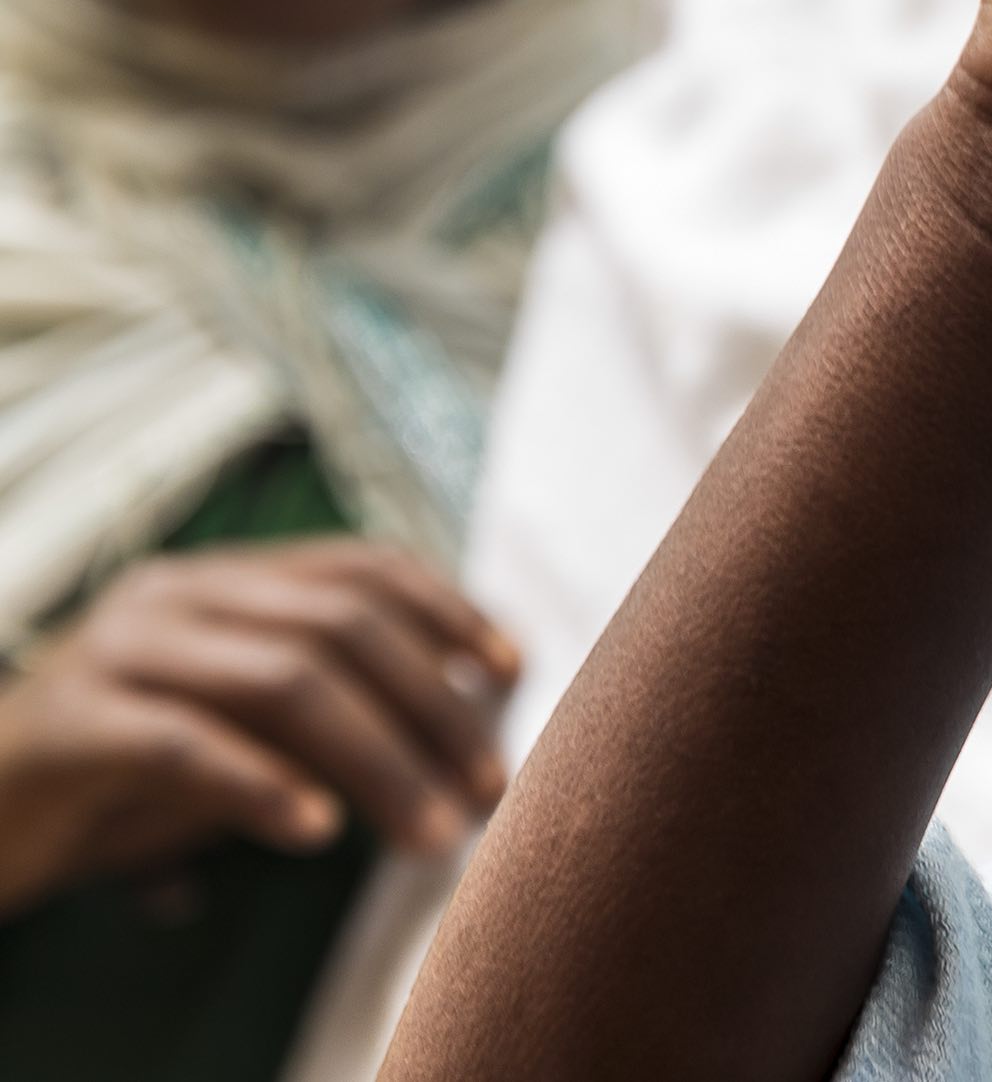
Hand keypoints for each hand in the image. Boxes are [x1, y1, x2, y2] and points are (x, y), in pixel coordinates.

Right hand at [0, 538, 517, 915]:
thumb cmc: (117, 778)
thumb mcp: (236, 729)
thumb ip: (323, 710)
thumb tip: (460, 725)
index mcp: (222, 580)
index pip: (361, 567)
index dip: (449, 612)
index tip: (515, 674)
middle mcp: (174, 594)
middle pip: (341, 625)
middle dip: (433, 709)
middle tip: (489, 790)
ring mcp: (116, 649)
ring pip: (284, 679)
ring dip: (378, 760)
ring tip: (432, 832)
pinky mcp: (68, 724)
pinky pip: (186, 743)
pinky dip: (263, 786)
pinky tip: (316, 832)